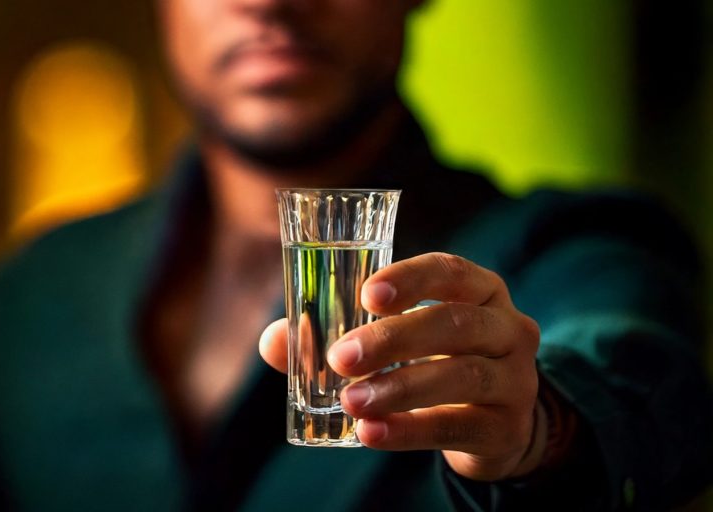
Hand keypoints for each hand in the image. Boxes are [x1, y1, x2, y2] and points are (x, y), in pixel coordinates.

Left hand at [259, 252, 543, 480]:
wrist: (495, 426)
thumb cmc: (433, 364)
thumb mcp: (399, 343)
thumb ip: (336, 335)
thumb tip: (272, 341)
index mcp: (480, 291)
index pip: (450, 271)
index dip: (410, 279)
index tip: (366, 296)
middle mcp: (507, 327)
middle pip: (455, 324)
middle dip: (393, 339)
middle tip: (341, 358)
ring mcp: (515, 378)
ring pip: (460, 376)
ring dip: (398, 388)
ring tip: (350, 401)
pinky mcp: (506, 427)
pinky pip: (457, 425)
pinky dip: (410, 430)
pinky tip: (370, 433)